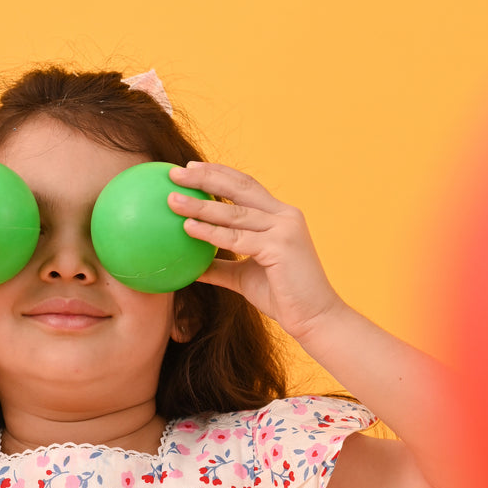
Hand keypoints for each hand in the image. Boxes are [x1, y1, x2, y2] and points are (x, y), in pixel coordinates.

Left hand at [167, 162, 344, 341]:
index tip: (189, 169)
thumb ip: (220, 266)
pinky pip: (238, 238)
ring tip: (173, 200)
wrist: (314, 318)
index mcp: (279, 216)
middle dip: (206, 176)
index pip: (246, 185)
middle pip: (240, 188)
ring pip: (235, 212)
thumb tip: (190, 267)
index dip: (218, 174)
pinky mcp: (281, 247)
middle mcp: (285, 216)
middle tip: (175, 174)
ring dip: (201, 205)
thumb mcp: (243, 277)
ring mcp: (285, 229)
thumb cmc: (282, 297)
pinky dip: (211, 232)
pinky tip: (188, 227)